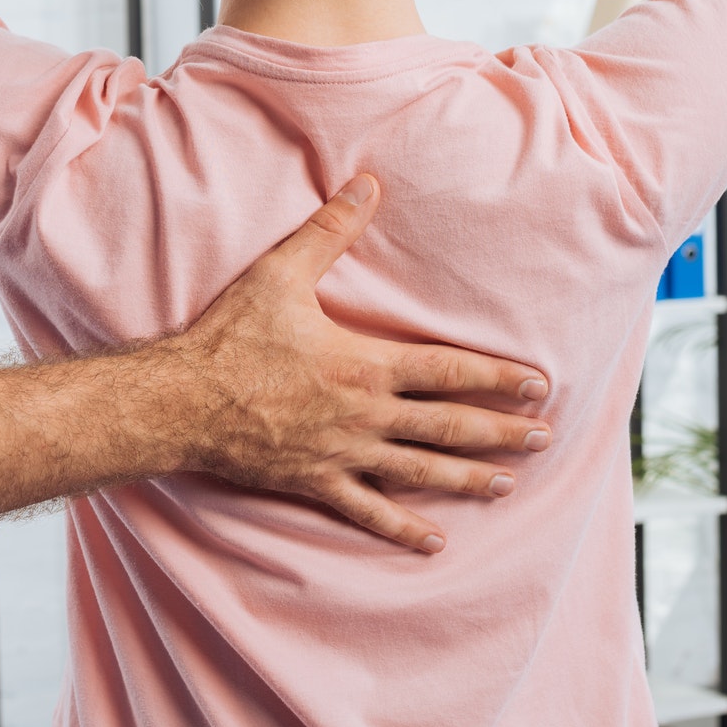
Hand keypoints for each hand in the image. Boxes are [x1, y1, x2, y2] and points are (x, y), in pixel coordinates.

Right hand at [162, 174, 553, 552]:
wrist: (181, 401)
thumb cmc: (230, 337)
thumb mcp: (281, 273)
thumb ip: (329, 230)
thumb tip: (368, 185)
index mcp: (365, 364)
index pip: (449, 371)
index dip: (497, 377)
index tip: (538, 385)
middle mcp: (365, 415)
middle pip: (448, 426)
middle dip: (501, 432)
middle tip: (545, 437)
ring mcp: (343, 454)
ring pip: (421, 472)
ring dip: (469, 478)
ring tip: (509, 483)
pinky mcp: (315, 483)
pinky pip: (368, 511)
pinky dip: (403, 528)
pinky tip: (435, 542)